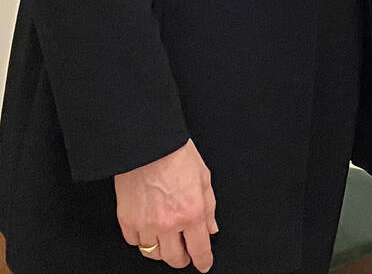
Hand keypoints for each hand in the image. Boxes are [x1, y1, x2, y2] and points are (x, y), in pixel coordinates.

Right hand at [114, 139, 217, 270]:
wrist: (147, 144)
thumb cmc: (176, 155)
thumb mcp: (204, 178)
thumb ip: (209, 207)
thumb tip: (211, 228)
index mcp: (192, 212)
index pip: (199, 248)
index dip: (203, 260)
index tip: (203, 264)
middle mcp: (168, 222)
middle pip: (174, 257)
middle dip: (183, 259)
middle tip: (186, 255)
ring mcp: (145, 223)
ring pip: (153, 253)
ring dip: (162, 252)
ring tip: (168, 244)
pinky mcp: (126, 220)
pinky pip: (134, 242)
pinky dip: (142, 241)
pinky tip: (149, 233)